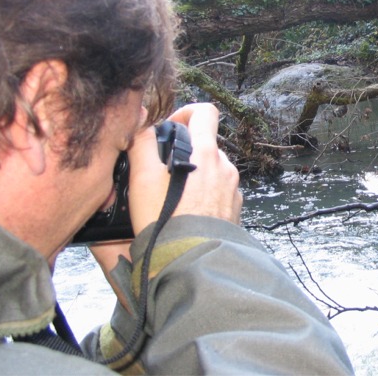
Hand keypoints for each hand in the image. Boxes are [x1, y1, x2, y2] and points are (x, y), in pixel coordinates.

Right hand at [127, 103, 242, 233]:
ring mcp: (233, 189)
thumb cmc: (166, 222)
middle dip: (185, 152)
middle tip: (162, 171)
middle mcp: (225, 168)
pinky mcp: (234, 209)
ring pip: (212, 170)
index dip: (186, 112)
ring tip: (172, 197)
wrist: (191, 264)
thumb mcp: (143, 179)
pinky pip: (219, 193)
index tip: (171, 128)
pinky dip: (204, 196)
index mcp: (206, 154)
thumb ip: (143, 143)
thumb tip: (143, 122)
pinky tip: (186, 213)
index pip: (205, 112)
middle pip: (206, 145)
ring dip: (194, 176)